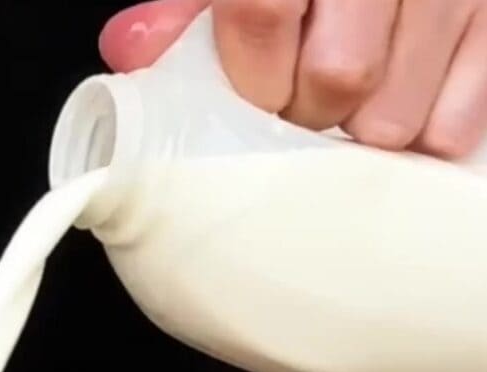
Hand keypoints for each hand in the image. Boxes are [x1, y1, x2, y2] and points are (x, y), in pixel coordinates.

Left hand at [100, 0, 486, 159]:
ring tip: (346, 120)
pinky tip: (396, 122)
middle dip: (307, 117)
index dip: (252, 79)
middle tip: (298, 114)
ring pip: (396, 115)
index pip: (264, 12)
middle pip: (339, 74)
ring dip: (360, 139)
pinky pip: (455, 124)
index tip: (250, 104)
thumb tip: (133, 50)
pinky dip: (422, 141)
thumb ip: (193, 7)